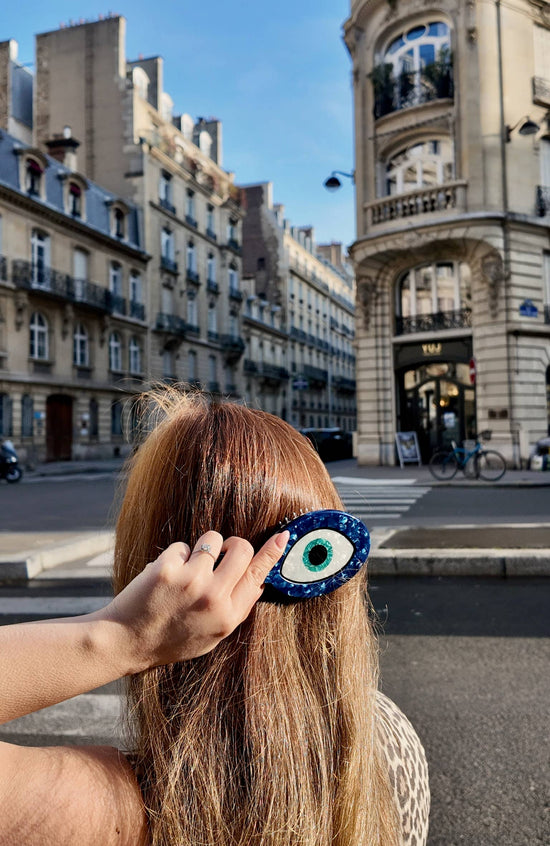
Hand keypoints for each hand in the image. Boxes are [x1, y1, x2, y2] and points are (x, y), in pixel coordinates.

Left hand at [101, 530, 288, 671]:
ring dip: (202, 547)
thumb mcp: (211, 635)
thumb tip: (258, 582)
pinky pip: (183, 545)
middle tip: (221, 552)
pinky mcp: (167, 569)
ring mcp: (191, 582)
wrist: (124, 642)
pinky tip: (163, 576)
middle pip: (241, 549)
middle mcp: (213, 598)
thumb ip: (235, 610)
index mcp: (228, 617)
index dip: (272, 553)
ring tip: (186, 569)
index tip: (283, 535)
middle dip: (233, 544)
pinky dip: (175, 556)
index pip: (259, 576)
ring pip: (212, 539)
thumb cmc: (169, 639)